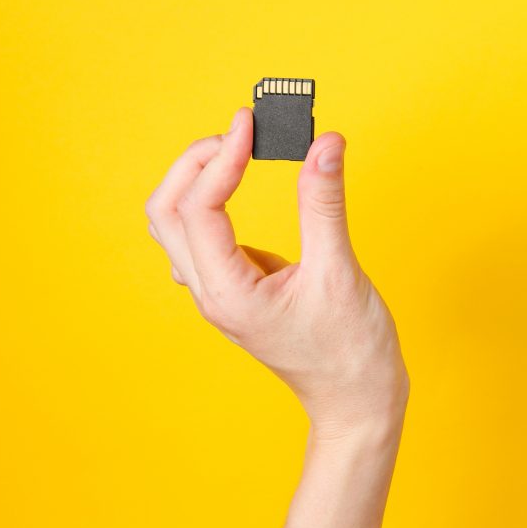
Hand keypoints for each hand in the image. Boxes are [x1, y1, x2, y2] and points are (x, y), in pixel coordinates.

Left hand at [146, 109, 407, 440]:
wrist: (357, 401)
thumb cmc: (351, 352)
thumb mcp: (339, 272)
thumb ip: (324, 203)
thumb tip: (324, 143)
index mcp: (228, 292)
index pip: (199, 207)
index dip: (222, 157)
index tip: (250, 125)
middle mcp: (212, 293)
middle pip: (168, 212)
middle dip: (197, 161)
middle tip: (241, 133)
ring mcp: (220, 295)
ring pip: (178, 226)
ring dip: (197, 181)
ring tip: (239, 152)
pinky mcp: (237, 291)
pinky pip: (203, 241)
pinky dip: (212, 204)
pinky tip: (240, 194)